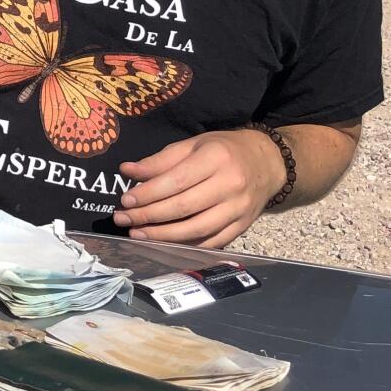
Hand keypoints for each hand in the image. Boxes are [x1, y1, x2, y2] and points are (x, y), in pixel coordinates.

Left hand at [114, 128, 284, 247]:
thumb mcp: (194, 145)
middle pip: (183, 207)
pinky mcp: (242, 226)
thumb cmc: (224, 150)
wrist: (267, 163)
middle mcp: (230, 184)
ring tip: (137, 234)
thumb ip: (161, 160)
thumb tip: (127, 171)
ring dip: (162, 236)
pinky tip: (164, 244)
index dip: (148, 193)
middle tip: (124, 219)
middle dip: (149, 216)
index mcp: (216, 158)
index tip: (125, 201)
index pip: (176, 181)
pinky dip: (185, 246)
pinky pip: (210, 242)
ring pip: (196, 229)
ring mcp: (238, 209)